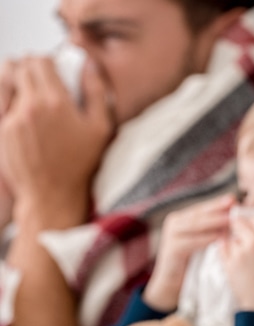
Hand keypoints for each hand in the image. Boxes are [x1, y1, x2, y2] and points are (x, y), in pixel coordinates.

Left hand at [0, 57, 113, 227]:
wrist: (52, 195)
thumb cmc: (80, 164)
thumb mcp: (102, 128)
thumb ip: (96, 91)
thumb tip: (89, 66)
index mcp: (56, 102)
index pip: (41, 60)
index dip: (49, 61)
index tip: (56, 70)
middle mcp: (30, 106)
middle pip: (21, 67)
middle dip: (32, 69)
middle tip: (45, 81)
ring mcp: (12, 118)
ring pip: (8, 84)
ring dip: (20, 84)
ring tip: (34, 97)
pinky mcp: (1, 130)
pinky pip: (4, 104)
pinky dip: (14, 103)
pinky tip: (28, 117)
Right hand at [145, 194, 234, 311]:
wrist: (172, 284)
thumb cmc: (192, 262)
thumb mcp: (203, 242)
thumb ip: (213, 229)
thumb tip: (234, 216)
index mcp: (182, 219)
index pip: (202, 207)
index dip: (217, 203)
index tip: (234, 199)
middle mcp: (174, 223)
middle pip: (199, 214)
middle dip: (217, 209)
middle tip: (233, 206)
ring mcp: (171, 236)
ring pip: (195, 225)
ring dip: (214, 222)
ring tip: (230, 220)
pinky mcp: (171, 250)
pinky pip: (190, 242)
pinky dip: (205, 239)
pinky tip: (219, 238)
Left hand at [220, 213, 253, 315]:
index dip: (253, 223)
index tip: (250, 228)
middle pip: (241, 222)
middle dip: (238, 228)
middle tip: (239, 236)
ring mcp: (241, 251)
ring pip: (230, 236)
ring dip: (232, 242)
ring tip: (241, 256)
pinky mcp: (229, 263)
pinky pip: (222, 248)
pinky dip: (224, 250)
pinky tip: (232, 259)